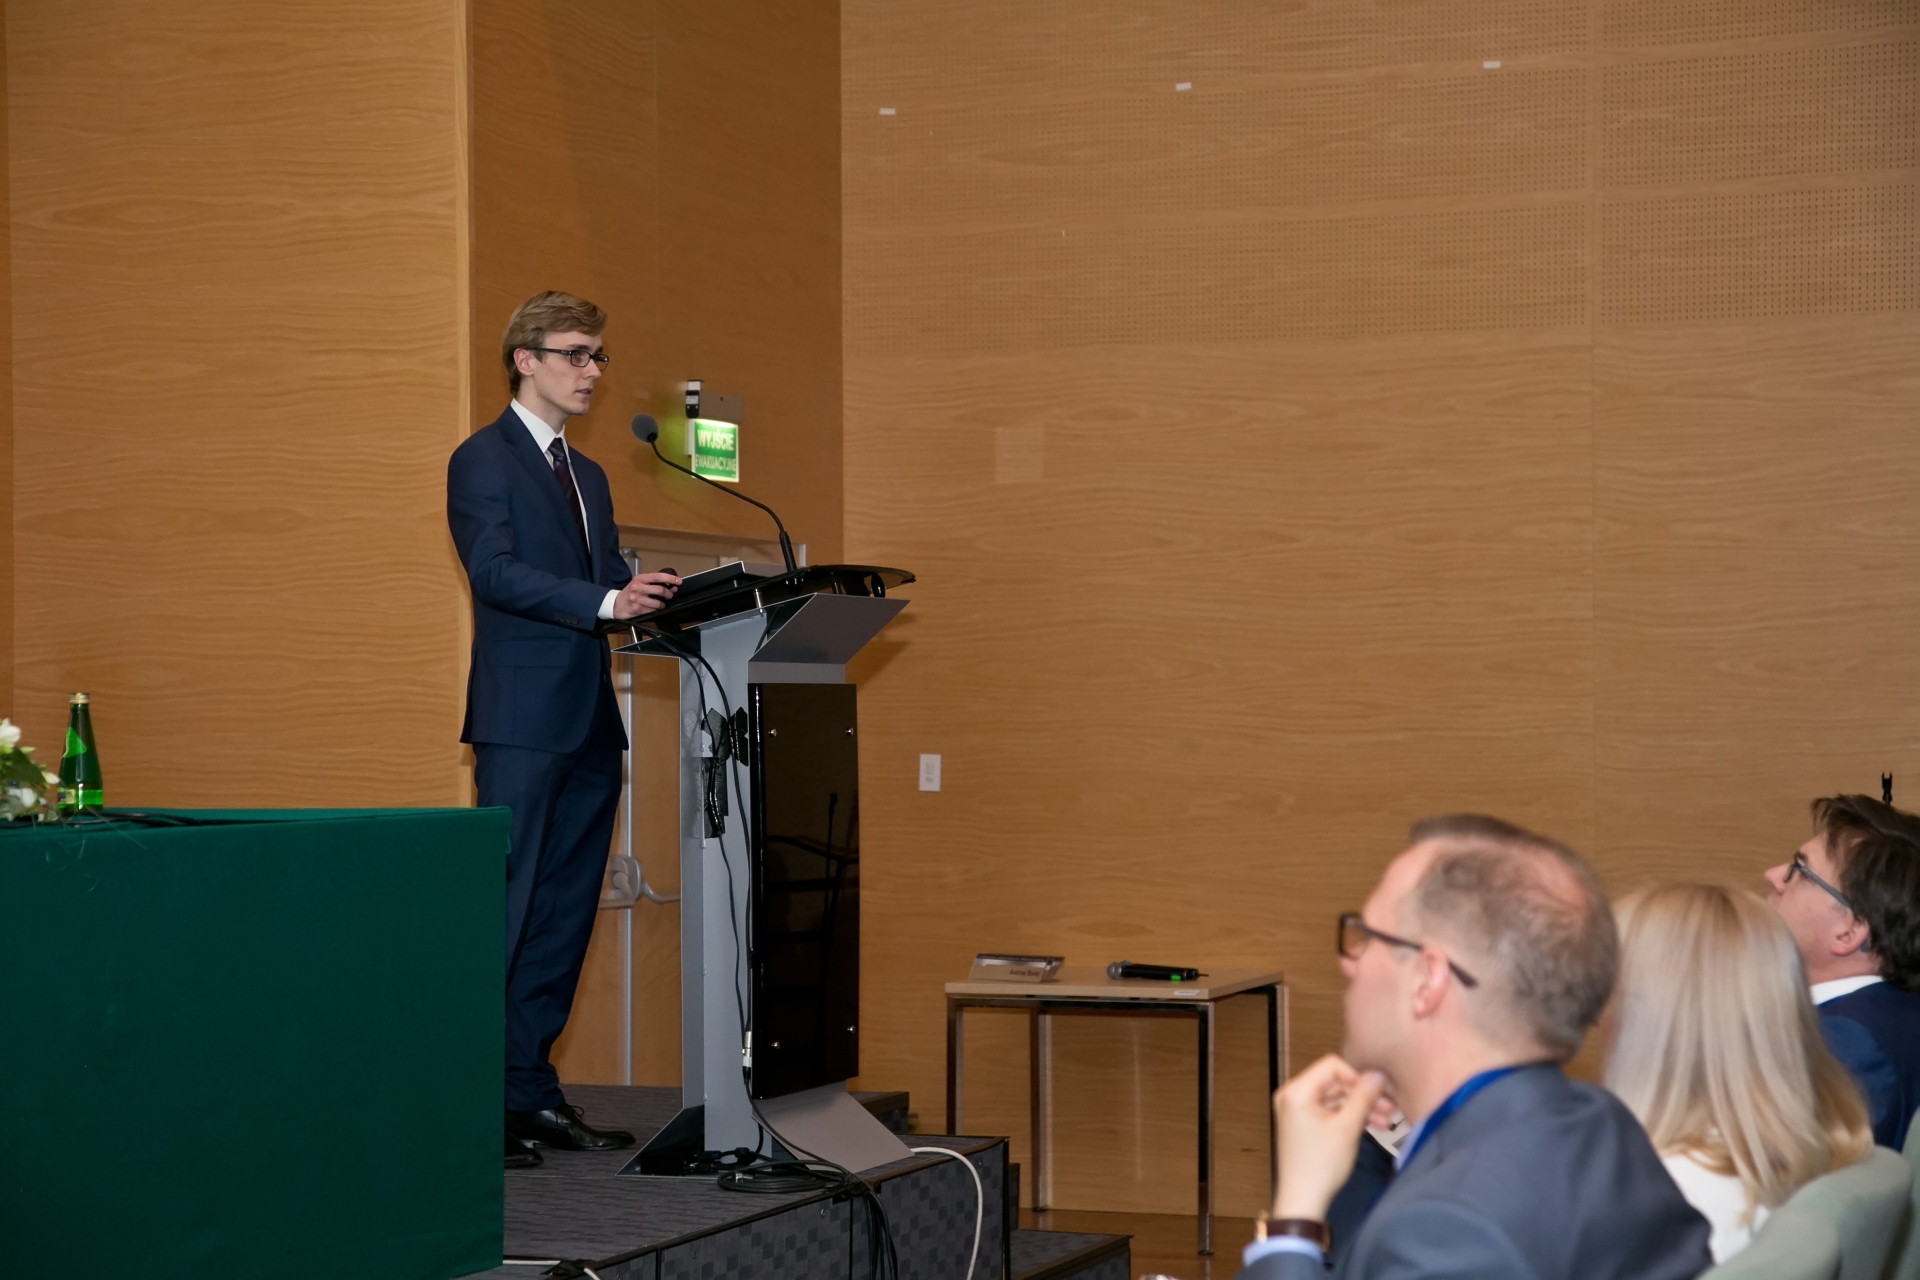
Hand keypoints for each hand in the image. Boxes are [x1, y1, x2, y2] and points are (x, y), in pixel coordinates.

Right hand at [612, 571, 680, 620]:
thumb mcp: (639, 583)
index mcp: (640, 579)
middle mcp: (638, 587)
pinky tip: (653, 608)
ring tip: (661, 604)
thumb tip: (672, 586)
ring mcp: (637, 599)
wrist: (615, 604)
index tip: (679, 581)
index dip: (670, 579)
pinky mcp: (637, 609)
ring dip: (662, 604)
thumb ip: (653, 583)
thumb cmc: (630, 592)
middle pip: (660, 590)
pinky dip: (655, 609)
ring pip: (658, 602)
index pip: (658, 577)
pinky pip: (652, 610)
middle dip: (669, 594)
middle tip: (670, 595)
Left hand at [1271, 1054, 1386, 1221]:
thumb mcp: (1348, 1127)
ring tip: (1386, 1122)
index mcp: (1297, 1091)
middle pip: (1335, 1084)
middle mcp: (1293, 1096)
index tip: (1379, 1091)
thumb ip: (1363, 1097)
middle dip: (1364, 1096)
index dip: (1358, 1077)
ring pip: (1335, 1100)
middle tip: (1390, 1108)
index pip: (1332, 1066)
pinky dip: (1349, 1118)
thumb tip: (1378, 1074)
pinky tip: (1372, 1126)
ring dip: (1360, 1109)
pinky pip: (1330, 1112)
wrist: (1303, 1200)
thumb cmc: (1322, 1165)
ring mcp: (1298, 1111)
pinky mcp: (1304, 1125)